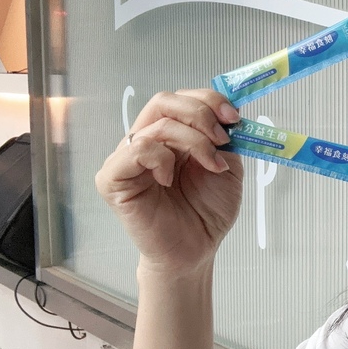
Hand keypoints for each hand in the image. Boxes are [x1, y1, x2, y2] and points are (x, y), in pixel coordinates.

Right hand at [96, 89, 244, 274]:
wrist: (197, 249)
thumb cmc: (206, 212)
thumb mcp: (227, 166)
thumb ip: (225, 138)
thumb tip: (229, 111)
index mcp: (171, 135)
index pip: (181, 99)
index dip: (208, 100)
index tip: (234, 117)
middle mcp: (146, 141)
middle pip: (164, 102)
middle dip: (201, 113)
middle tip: (223, 137)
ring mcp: (127, 158)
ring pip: (157, 125)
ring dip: (194, 141)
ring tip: (211, 165)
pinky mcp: (113, 178)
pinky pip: (136, 150)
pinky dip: (161, 158)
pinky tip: (170, 179)